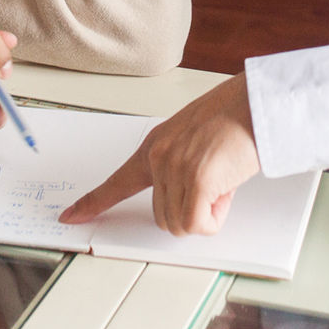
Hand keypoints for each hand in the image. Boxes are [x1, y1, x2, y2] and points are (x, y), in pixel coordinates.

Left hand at [60, 73, 259, 235]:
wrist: (258, 103)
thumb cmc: (236, 117)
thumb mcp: (195, 138)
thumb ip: (180, 165)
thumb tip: (187, 197)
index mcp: (155, 145)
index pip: (116, 181)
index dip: (93, 202)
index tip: (71, 216)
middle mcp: (159, 157)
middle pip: (162, 217)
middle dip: (192, 211)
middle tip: (216, 183)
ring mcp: (176, 168)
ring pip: (181, 225)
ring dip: (207, 213)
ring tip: (223, 179)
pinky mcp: (198, 180)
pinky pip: (199, 225)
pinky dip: (216, 218)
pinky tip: (227, 189)